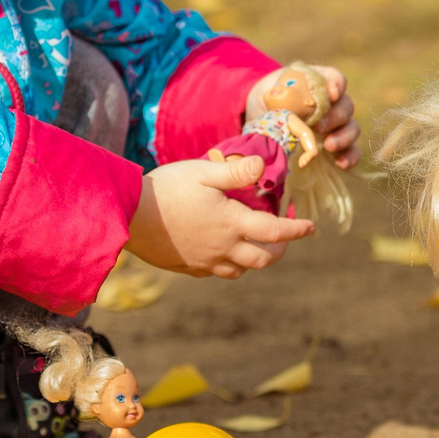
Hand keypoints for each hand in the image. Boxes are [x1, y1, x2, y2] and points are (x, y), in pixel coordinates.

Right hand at [130, 156, 314, 278]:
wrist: (128, 215)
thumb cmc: (166, 189)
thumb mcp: (203, 172)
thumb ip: (236, 172)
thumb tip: (264, 166)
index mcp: (232, 224)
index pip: (275, 232)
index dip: (297, 230)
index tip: (311, 227)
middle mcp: (222, 248)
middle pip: (262, 260)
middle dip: (279, 250)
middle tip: (284, 239)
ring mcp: (204, 262)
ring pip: (239, 270)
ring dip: (253, 260)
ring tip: (253, 245)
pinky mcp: (186, 267)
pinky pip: (215, 272)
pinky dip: (227, 264)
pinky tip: (221, 251)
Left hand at [252, 63, 358, 167]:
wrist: (262, 117)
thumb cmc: (268, 99)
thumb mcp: (269, 92)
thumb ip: (281, 95)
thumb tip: (290, 110)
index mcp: (318, 83)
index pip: (335, 78)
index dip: (337, 85)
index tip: (331, 95)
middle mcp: (333, 103)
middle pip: (346, 105)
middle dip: (335, 117)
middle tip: (319, 127)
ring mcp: (337, 125)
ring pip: (352, 128)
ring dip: (344, 137)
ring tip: (329, 146)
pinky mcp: (337, 146)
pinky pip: (352, 151)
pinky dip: (350, 157)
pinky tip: (340, 163)